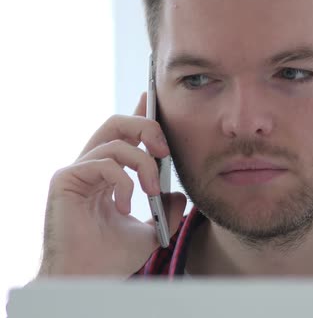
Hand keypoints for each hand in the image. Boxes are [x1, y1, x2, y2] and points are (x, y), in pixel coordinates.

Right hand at [38, 93, 185, 276]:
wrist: (89, 278)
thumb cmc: (111, 257)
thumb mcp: (151, 231)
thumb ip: (166, 210)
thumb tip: (180, 193)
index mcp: (107, 174)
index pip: (124, 135)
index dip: (139, 114)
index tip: (153, 99)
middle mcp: (90, 167)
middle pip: (116, 123)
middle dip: (147, 128)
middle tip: (165, 151)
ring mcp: (77, 172)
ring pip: (115, 141)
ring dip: (143, 164)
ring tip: (150, 191)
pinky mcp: (65, 180)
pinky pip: (104, 163)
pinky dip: (124, 182)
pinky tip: (124, 207)